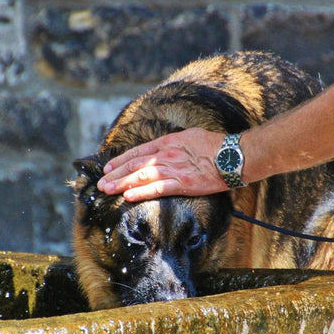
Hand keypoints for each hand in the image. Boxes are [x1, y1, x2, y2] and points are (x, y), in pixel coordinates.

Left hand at [97, 128, 228, 200]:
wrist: (232, 155)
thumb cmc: (214, 145)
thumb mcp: (190, 136)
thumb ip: (173, 143)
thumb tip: (163, 147)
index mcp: (168, 142)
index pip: (138, 152)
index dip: (121, 160)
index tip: (109, 167)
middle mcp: (166, 154)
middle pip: (135, 164)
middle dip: (116, 174)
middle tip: (102, 183)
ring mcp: (173, 169)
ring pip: (141, 176)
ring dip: (122, 183)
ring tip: (107, 189)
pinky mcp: (182, 183)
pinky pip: (157, 189)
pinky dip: (141, 192)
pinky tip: (128, 196)